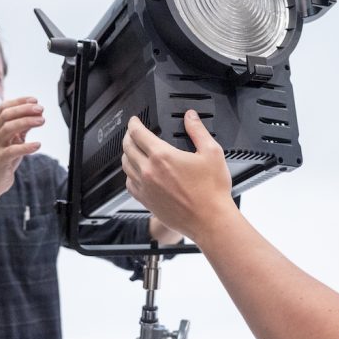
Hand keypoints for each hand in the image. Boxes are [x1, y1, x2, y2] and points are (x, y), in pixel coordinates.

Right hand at [0, 97, 44, 195]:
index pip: (5, 108)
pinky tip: (37, 145)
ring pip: (8, 129)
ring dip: (26, 122)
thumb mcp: (14, 141)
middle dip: (24, 109)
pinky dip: (26, 146)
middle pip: (6, 115)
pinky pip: (11, 151)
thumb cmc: (4, 160)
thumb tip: (35, 115)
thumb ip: (22, 128)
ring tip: (41, 121)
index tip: (34, 100)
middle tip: (40, 109)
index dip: (19, 102)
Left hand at [122, 110, 234, 242]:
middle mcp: (149, 171)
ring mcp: (145, 188)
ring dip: (127, 154)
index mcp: (162, 156)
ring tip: (132, 150)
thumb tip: (190, 117)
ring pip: (126, 166)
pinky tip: (136, 173)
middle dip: (128, 136)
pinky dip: (129, 175)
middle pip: (128, 148)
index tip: (135, 121)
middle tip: (132, 133)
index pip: (138, 133)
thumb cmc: (212, 192)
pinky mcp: (146, 202)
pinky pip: (129, 184)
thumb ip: (198, 131)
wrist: (210, 220)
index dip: (134, 123)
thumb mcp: (212, 153)